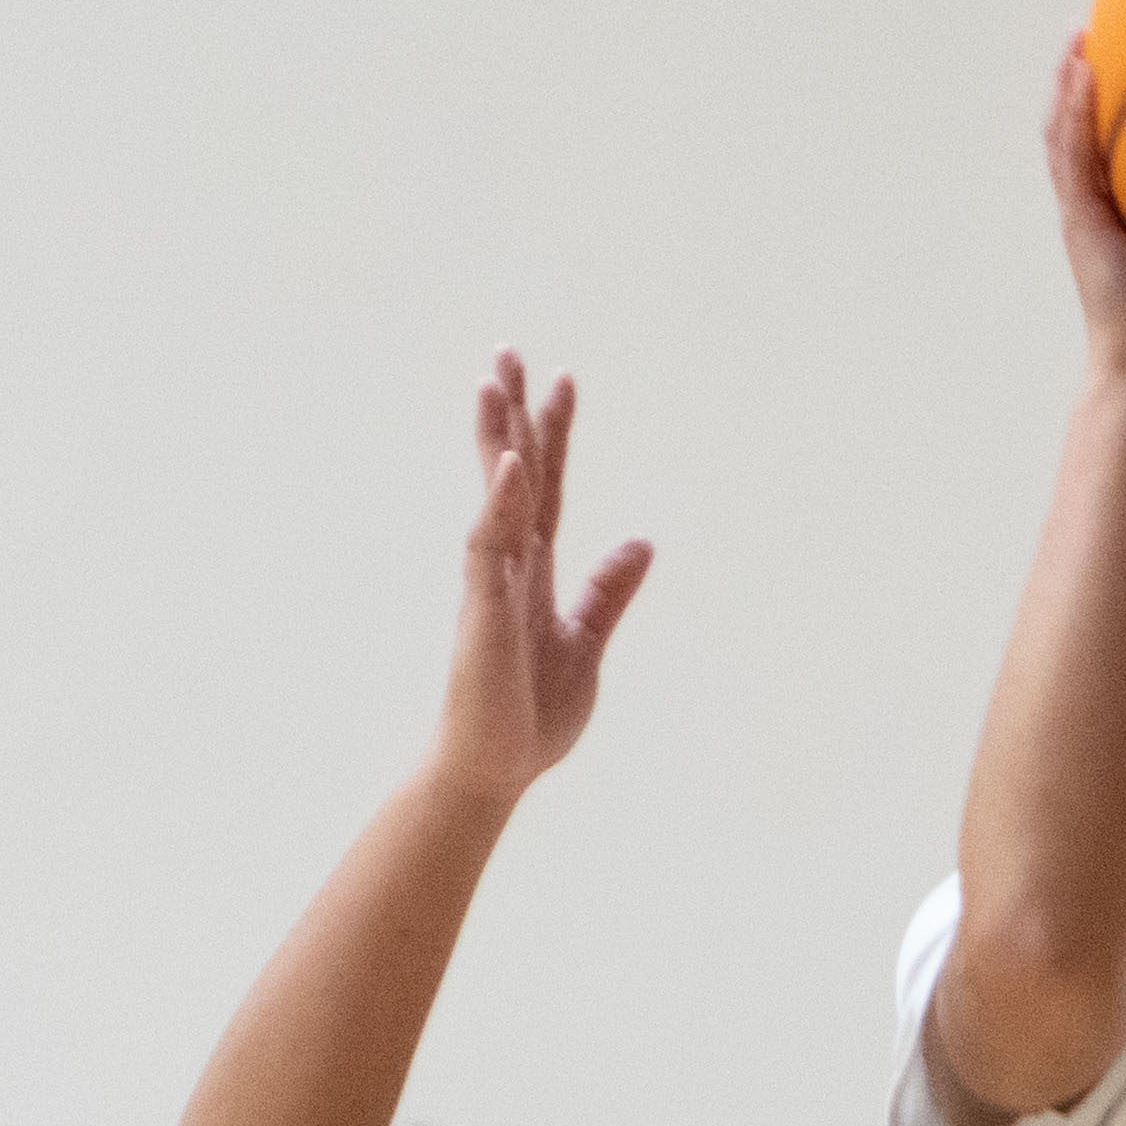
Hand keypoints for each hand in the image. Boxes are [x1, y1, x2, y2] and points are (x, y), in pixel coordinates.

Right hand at [434, 358, 652, 813]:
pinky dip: (499, 508)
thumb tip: (642, 543)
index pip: (548, 487)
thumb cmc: (531, 715)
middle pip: (513, 475)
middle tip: (508, 354)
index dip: (554, 435)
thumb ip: (608, 592)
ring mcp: (492, 584)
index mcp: (536, 570)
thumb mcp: (586, 643)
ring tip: (493, 383)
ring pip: (495, 498)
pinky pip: (490, 549)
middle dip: (511, 415)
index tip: (564, 380)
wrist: (496, 772)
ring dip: (494, 440)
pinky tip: (507, 468)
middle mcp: (510, 566)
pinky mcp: (483, 613)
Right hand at [1043, 38, 1125, 407]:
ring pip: (1065, 136)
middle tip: (1102, 31)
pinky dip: (1074, 110)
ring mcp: (1084, 216)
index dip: (1118, 113)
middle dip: (1088, 84)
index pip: (1113, 156)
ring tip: (1081, 34)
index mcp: (1121, 222)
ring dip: (1071, 83)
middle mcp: (1096, 213)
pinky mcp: (1080, 222)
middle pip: (1082, 136)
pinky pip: (1072, 153)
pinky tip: (1084, 68)